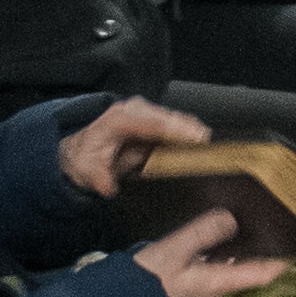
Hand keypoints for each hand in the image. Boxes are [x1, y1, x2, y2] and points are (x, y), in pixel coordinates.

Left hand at [58, 94, 209, 196]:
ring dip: (192, 131)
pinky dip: (190, 133)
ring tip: (211, 144)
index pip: (150, 122)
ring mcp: (147, 113)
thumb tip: (107, 186)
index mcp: (119, 119)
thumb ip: (97, 178)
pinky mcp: (156, 121)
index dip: (173, 129)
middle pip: (168, 117)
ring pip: (175, 119)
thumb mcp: (86, 171)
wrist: (84, 150)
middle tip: (209, 142)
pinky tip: (203, 143)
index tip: (193, 138)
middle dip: (188, 129)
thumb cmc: (88, 159)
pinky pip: (176, 125)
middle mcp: (135, 110)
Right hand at [133, 209, 290, 296]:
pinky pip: (209, 273)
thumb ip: (202, 233)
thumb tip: (230, 219)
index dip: (283, 259)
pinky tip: (208, 241)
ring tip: (240, 225)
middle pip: (247, 271)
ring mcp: (201, 296)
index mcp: (217, 284)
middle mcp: (215, 294)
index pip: (263, 274)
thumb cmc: (144, 284)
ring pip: (228, 271)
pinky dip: (215, 257)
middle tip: (266, 224)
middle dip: (258, 250)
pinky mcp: (187, 294)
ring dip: (236, 252)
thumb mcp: (173, 251)